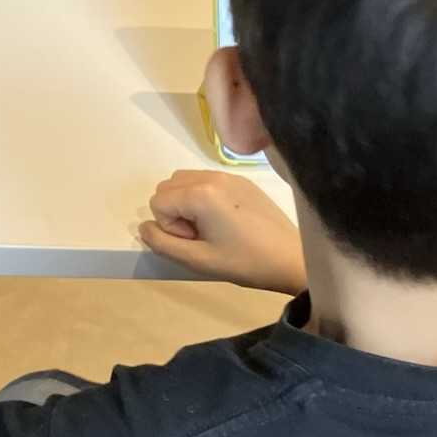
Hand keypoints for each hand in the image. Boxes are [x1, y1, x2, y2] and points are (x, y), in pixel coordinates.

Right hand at [140, 170, 305, 296]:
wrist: (291, 258)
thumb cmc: (244, 262)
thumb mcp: (198, 260)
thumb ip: (162, 243)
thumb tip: (145, 227)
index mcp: (200, 193)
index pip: (158, 202)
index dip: (170, 227)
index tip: (196, 242)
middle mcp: (211, 175)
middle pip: (168, 186)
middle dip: (175, 211)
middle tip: (202, 235)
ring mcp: (228, 174)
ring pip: (185, 180)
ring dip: (187, 203)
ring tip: (212, 227)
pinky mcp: (242, 179)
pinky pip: (207, 181)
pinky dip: (204, 197)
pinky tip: (227, 220)